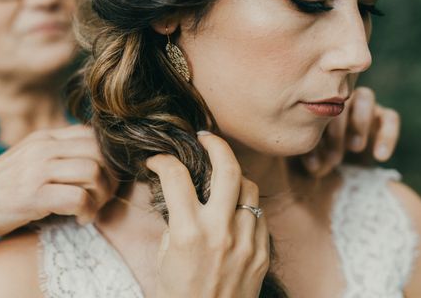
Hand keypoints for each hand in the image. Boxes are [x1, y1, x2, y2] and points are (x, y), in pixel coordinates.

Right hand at [0, 125, 116, 245]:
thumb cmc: (0, 188)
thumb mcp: (29, 159)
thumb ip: (57, 154)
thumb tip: (99, 159)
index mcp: (45, 136)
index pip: (93, 134)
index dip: (109, 156)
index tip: (108, 177)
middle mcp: (42, 147)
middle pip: (100, 152)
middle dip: (112, 177)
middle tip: (106, 196)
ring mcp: (36, 169)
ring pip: (93, 172)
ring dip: (102, 195)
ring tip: (93, 209)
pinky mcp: (31, 195)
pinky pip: (78, 198)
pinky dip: (87, 211)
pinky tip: (81, 219)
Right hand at [146, 131, 268, 297]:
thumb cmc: (179, 296)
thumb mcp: (165, 258)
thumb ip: (175, 221)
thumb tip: (179, 193)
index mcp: (189, 232)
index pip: (176, 176)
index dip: (163, 160)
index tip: (158, 160)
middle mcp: (220, 232)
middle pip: (227, 168)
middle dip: (216, 144)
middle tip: (206, 138)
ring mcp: (246, 242)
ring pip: (250, 187)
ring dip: (235, 176)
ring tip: (223, 178)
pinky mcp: (262, 253)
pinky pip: (259, 215)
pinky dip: (246, 206)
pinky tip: (235, 209)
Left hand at [300, 87, 400, 176]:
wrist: (346, 164)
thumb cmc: (322, 157)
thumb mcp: (315, 160)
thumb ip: (312, 159)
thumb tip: (314, 166)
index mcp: (319, 104)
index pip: (314, 107)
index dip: (312, 133)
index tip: (311, 162)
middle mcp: (341, 99)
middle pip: (339, 99)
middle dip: (336, 129)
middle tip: (333, 158)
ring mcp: (364, 105)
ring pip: (366, 96)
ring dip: (359, 122)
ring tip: (354, 148)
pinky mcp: (384, 116)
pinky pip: (391, 117)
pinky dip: (387, 135)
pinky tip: (380, 156)